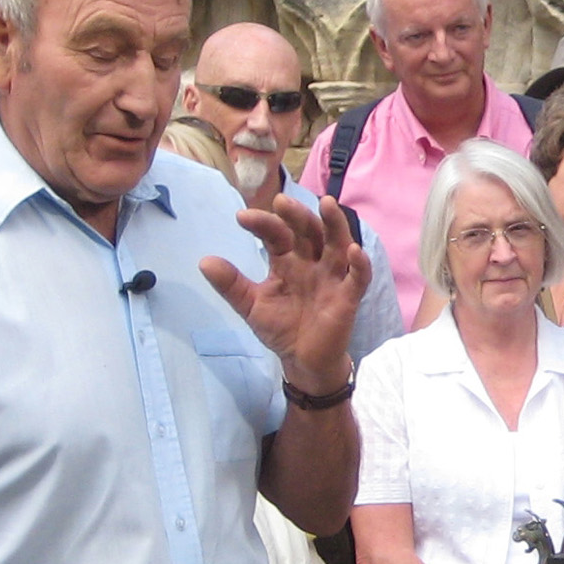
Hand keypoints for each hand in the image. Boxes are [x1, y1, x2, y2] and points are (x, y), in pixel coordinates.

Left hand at [201, 194, 371, 394]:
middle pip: (309, 231)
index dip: (263, 224)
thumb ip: (231, 284)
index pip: (277, 235)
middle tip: (282, 202)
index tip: (242, 218)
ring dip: (334, 224)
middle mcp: (311, 262)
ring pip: (338, 243)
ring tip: (327, 204)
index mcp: (287, 261)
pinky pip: (358, 277)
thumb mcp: (250, 305)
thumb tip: (204, 261)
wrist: (302, 361)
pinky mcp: (348, 297)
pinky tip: (354, 250)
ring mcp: (332, 277)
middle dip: (297, 215)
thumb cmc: (281, 328)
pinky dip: (359, 264)